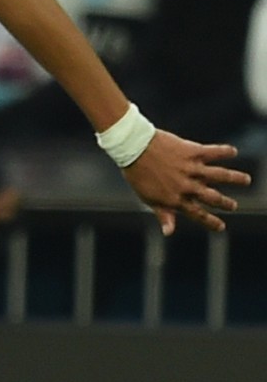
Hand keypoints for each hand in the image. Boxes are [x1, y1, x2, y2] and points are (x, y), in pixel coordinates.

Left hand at [122, 130, 250, 234]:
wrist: (133, 148)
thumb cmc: (138, 175)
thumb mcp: (149, 198)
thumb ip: (163, 215)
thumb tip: (169, 233)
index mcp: (176, 199)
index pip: (198, 214)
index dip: (211, 222)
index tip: (221, 227)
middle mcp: (187, 185)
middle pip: (212, 197)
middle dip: (225, 203)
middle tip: (234, 206)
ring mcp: (190, 168)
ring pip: (219, 175)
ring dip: (235, 178)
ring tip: (246, 180)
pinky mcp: (192, 152)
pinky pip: (213, 152)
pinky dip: (224, 152)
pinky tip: (233, 152)